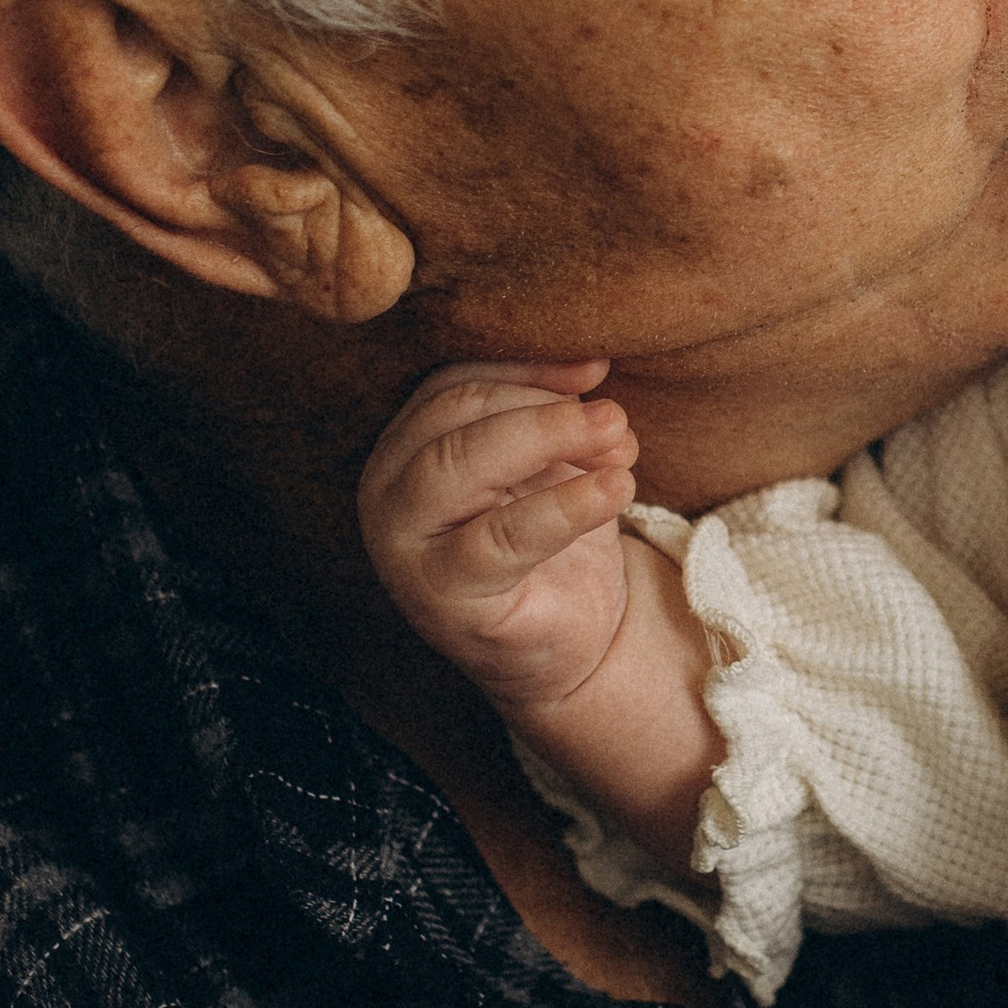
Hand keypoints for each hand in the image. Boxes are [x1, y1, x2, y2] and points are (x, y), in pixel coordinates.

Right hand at [358, 361, 639, 731]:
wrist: (569, 645)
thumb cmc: (552, 544)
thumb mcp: (554, 463)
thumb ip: (557, 412)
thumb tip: (591, 362)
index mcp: (406, 446)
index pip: (453, 384)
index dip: (525, 368)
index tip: (595, 370)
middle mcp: (388, 490)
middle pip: (453, 415)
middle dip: (541, 407)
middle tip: (613, 416)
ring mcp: (404, 545)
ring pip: (459, 465)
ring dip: (547, 440)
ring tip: (619, 442)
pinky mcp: (441, 596)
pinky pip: (499, 539)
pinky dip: (562, 506)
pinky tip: (615, 490)